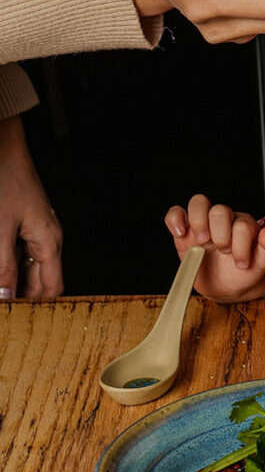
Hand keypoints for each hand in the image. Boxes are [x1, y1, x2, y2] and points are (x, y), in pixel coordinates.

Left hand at [0, 115, 62, 297]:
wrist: (3, 150)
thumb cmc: (5, 183)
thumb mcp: (0, 229)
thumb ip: (3, 266)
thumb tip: (6, 297)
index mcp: (50, 242)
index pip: (52, 288)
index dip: (38, 308)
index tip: (18, 321)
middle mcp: (48, 239)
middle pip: (40, 280)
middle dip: (22, 296)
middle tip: (8, 311)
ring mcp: (36, 232)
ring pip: (28, 268)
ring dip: (12, 280)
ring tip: (1, 290)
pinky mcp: (24, 225)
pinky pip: (19, 253)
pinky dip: (8, 264)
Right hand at [165, 194, 264, 301]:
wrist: (226, 287)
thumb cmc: (244, 273)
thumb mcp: (261, 265)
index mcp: (245, 226)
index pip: (242, 224)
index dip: (242, 244)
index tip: (242, 264)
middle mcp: (225, 221)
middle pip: (220, 210)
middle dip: (221, 235)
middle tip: (223, 252)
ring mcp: (204, 224)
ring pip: (199, 203)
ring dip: (199, 222)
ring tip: (202, 242)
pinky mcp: (185, 232)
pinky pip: (176, 213)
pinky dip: (175, 219)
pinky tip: (180, 233)